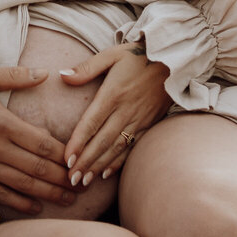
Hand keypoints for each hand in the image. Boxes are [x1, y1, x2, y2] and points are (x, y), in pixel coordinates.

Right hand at [0, 66, 70, 213]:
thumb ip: (15, 76)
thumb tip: (45, 73)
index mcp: (1, 122)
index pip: (42, 144)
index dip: (64, 155)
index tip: (79, 160)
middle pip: (37, 168)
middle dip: (62, 179)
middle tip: (82, 186)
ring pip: (23, 185)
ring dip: (48, 194)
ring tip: (68, 200)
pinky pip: (0, 195)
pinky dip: (20, 203)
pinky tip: (36, 207)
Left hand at [61, 43, 169, 184]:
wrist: (174, 59)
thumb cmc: (139, 55)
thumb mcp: (111, 54)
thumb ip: (86, 68)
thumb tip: (62, 75)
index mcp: (113, 94)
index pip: (91, 123)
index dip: (78, 143)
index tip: (66, 160)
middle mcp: (125, 110)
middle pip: (102, 141)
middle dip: (85, 162)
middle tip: (71, 180)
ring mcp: (139, 119)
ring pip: (116, 148)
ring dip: (99, 166)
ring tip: (85, 182)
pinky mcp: (149, 124)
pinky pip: (133, 147)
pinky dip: (119, 162)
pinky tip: (107, 173)